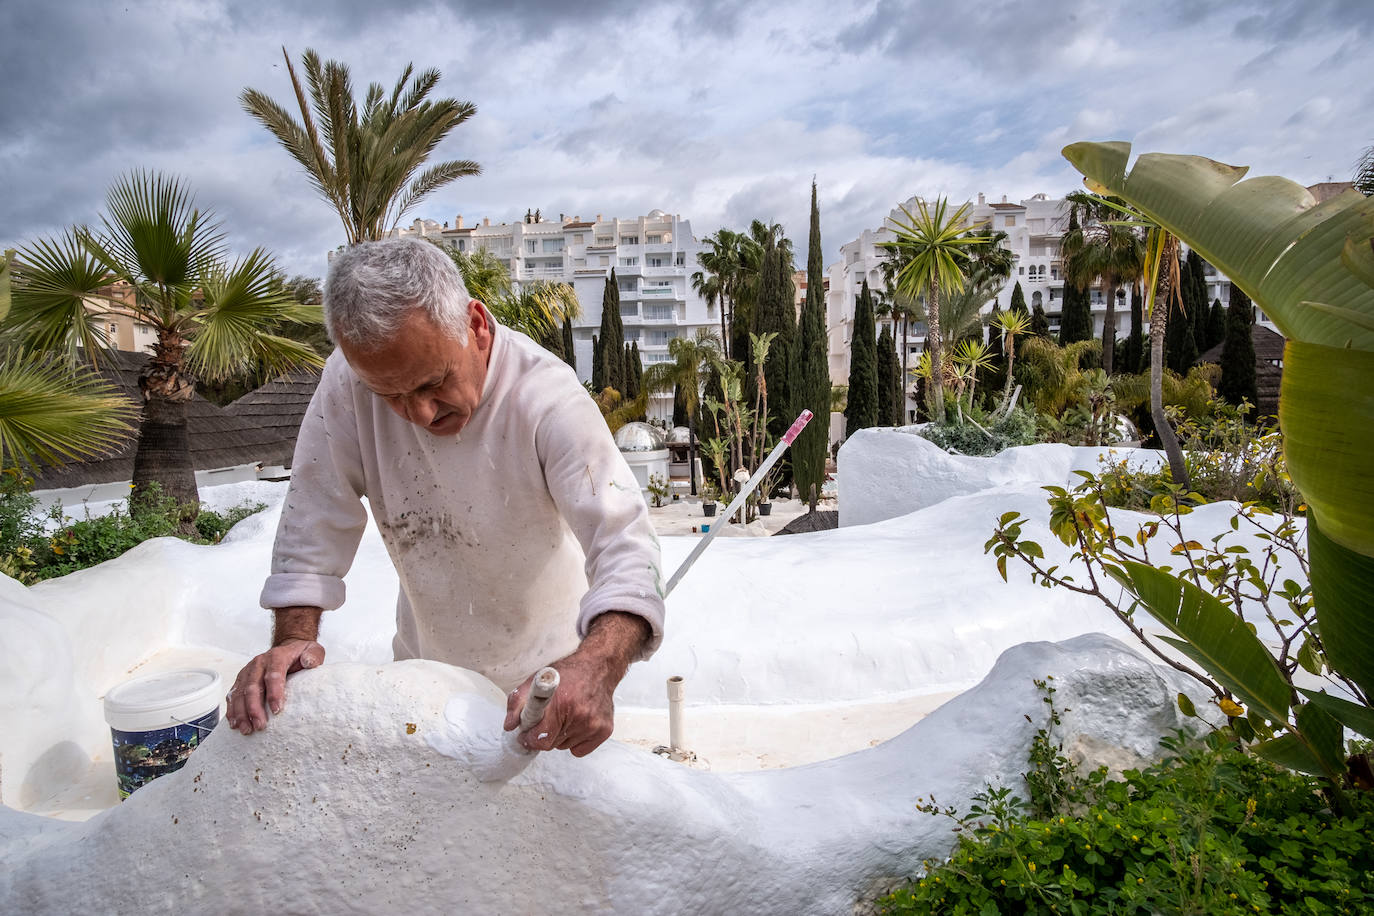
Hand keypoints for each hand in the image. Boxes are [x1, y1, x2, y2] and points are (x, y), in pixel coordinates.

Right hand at [225, 638, 324, 734]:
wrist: (287, 649)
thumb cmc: (300, 654)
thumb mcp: (313, 651)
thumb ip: (313, 655)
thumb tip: (309, 662)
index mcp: (276, 656)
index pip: (273, 675)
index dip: (274, 693)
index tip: (277, 710)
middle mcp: (258, 663)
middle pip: (253, 687)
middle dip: (255, 708)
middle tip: (260, 726)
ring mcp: (247, 672)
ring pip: (239, 693)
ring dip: (241, 713)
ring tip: (247, 730)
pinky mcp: (240, 680)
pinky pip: (233, 696)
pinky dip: (232, 711)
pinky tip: (235, 724)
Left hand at [503, 611, 648, 756]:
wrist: (599, 667)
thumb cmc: (567, 673)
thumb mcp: (536, 679)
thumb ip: (518, 703)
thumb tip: (509, 726)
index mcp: (562, 702)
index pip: (541, 738)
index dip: (530, 738)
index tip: (527, 733)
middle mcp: (581, 715)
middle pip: (551, 745)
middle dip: (544, 734)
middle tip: (548, 718)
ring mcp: (594, 725)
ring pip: (564, 746)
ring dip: (560, 736)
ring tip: (565, 715)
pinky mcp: (604, 731)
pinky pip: (579, 750)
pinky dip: (574, 741)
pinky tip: (577, 722)